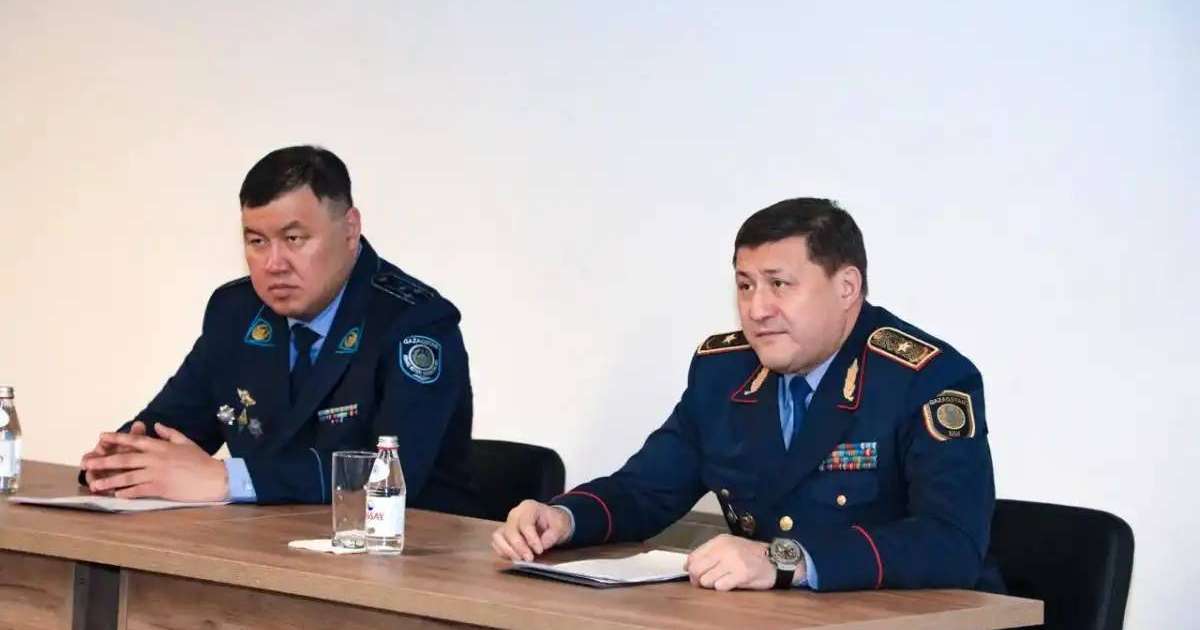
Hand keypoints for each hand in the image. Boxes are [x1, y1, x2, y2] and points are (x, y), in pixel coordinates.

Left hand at [81, 423, 228, 500]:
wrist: (213, 478)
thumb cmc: (201, 460)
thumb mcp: (186, 442)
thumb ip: (169, 433)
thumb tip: (155, 426)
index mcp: (161, 446)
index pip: (134, 440)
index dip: (116, 438)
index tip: (101, 437)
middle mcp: (155, 459)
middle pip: (124, 459)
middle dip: (104, 461)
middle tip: (87, 464)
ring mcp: (157, 474)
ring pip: (127, 476)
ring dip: (109, 481)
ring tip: (94, 485)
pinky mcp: (160, 488)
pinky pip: (139, 490)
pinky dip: (126, 493)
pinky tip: (115, 495)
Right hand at [491, 499, 571, 561]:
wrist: (551, 523)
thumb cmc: (554, 523)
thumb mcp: (560, 526)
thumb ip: (553, 535)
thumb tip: (542, 544)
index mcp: (529, 507)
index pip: (525, 523)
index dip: (531, 538)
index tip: (539, 550)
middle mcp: (515, 513)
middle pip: (510, 530)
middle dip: (519, 547)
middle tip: (530, 559)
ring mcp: (507, 523)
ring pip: (498, 536)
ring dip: (508, 550)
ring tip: (520, 560)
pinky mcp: (503, 534)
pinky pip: (496, 543)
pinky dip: (503, 552)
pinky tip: (515, 557)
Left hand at [685, 534, 782, 590]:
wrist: (776, 560)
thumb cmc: (750, 555)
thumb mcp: (729, 547)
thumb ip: (709, 554)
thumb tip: (688, 566)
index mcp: (719, 541)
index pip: (693, 557)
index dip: (691, 570)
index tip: (697, 575)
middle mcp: (724, 549)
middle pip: (696, 569)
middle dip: (698, 580)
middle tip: (706, 583)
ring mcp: (733, 561)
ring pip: (706, 580)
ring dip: (712, 585)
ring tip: (722, 581)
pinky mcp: (742, 574)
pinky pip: (720, 587)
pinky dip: (723, 588)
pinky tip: (731, 584)